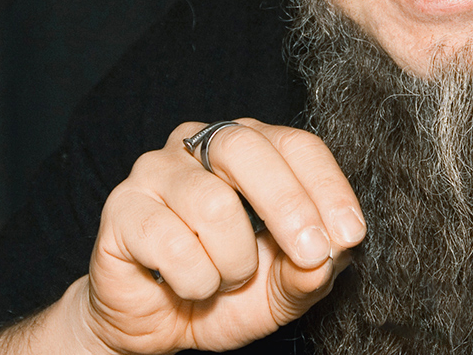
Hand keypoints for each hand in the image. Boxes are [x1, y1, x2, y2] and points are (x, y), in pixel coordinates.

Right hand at [69, 119, 365, 354]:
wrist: (158, 326)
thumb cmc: (225, 291)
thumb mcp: (282, 288)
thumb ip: (310, 270)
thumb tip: (331, 251)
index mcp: (249, 149)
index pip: (296, 146)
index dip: (328, 188)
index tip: (350, 234)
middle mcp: (199, 145)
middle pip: (248, 149)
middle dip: (290, 207)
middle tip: (311, 255)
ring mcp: (155, 171)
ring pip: (212, 204)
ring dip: (233, 261)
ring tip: (226, 280)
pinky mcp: (122, 208)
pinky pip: (169, 241)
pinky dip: (193, 279)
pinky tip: (189, 285)